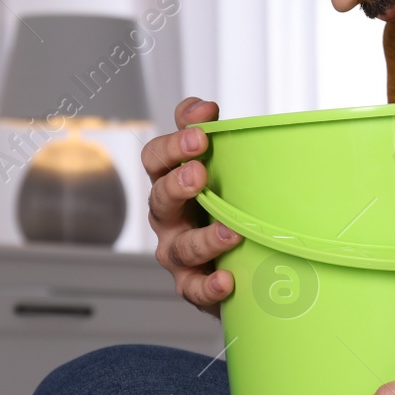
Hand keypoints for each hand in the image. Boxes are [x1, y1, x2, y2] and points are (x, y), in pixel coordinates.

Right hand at [141, 96, 241, 317]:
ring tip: (231, 232)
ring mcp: (176, 253)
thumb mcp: (217, 165)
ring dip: (204, 238)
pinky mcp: (192, 286)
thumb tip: (206, 105)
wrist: (238, 259)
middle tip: (199, 173)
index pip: (156, 159)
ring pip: (181, 247)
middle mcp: (167, 218)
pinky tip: (227, 279)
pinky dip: (209, 286)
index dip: (173, 143)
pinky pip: (195, 289)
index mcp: (170, 182)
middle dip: (177, 184)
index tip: (201, 131)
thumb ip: (207, 132)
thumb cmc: (222, 201)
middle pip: (159, 198)